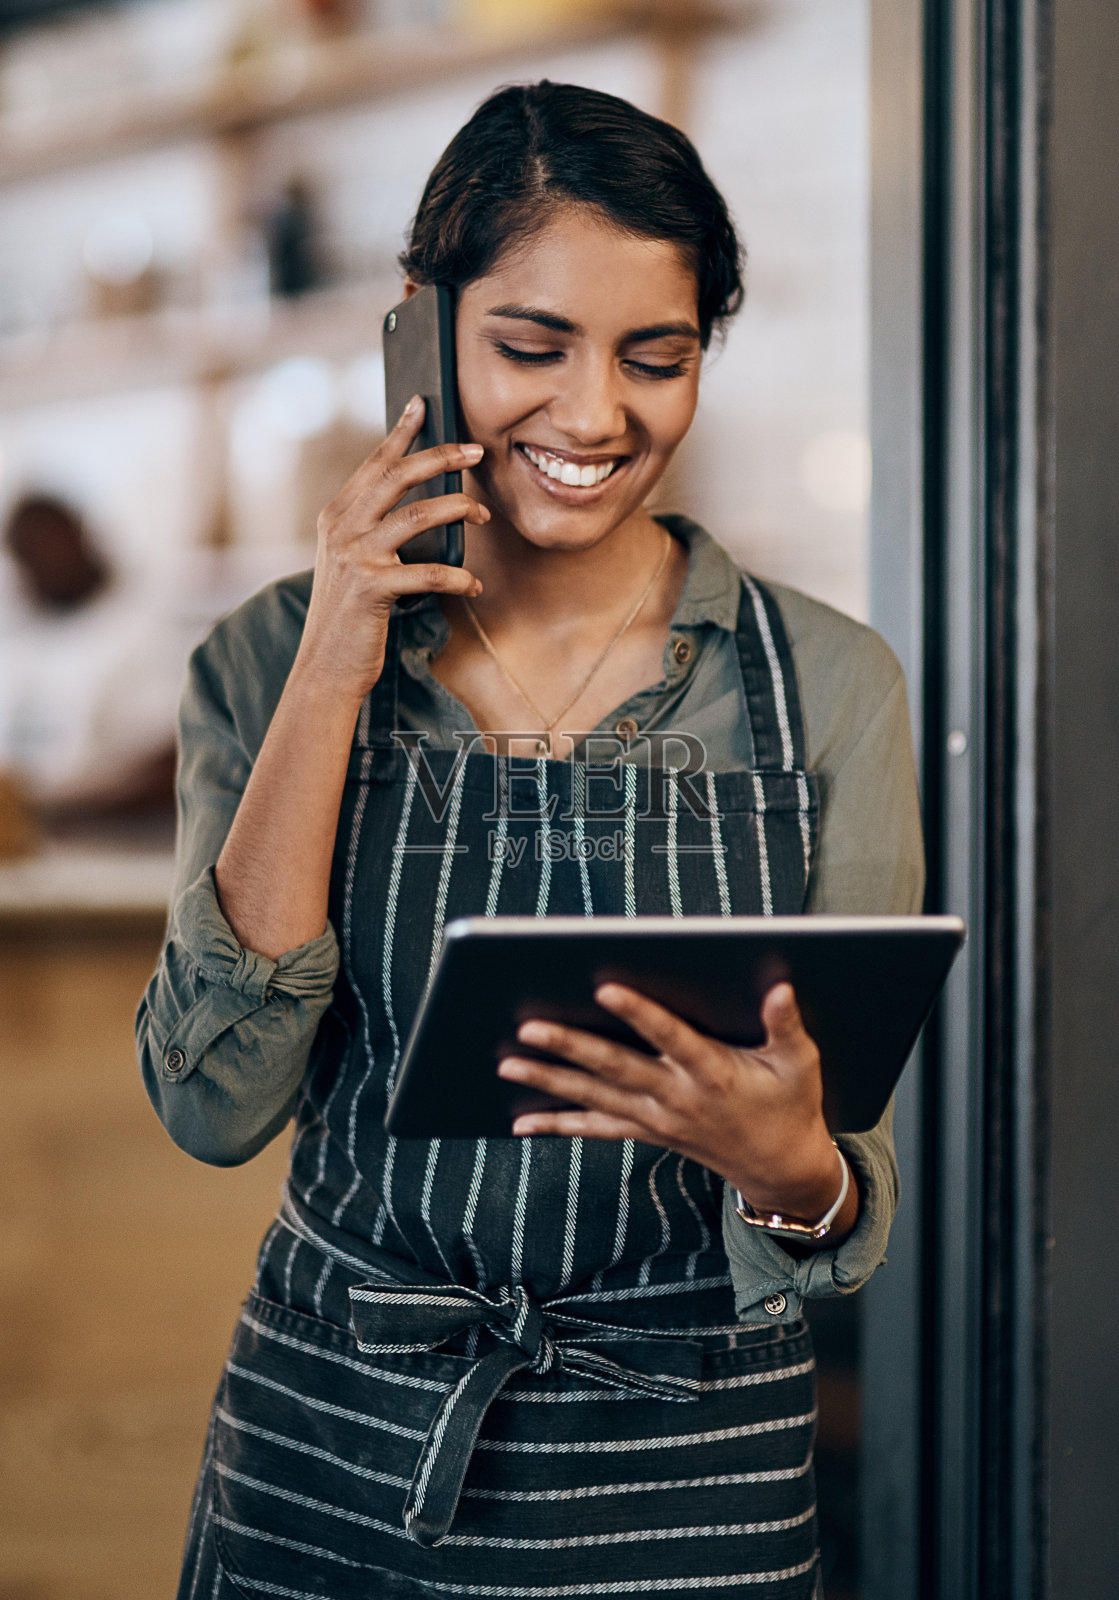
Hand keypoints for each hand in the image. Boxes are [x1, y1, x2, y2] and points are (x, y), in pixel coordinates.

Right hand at [294, 396, 490, 702]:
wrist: (325, 667)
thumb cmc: (349, 617)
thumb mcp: (351, 564)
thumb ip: (372, 531)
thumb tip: (421, 506)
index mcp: (335, 516)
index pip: (374, 463)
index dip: (400, 432)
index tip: (422, 404)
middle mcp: (340, 528)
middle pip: (397, 476)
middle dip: (440, 456)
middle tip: (476, 450)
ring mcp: (353, 556)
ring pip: (418, 515)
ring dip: (459, 509)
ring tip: (484, 516)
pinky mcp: (371, 588)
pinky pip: (429, 572)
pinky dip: (460, 577)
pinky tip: (474, 584)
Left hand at [497, 981, 849, 1227]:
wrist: (780, 1168)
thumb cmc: (791, 1104)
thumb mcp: (801, 1063)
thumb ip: (787, 1025)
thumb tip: (780, 987)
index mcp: (714, 1073)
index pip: (670, 1037)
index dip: (639, 1013)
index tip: (604, 988)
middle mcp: (678, 1097)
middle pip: (616, 1068)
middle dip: (570, 1046)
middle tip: (528, 1026)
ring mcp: (658, 1118)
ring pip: (595, 1097)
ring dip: (549, 1081)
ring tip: (506, 1065)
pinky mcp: (648, 1131)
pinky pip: (597, 1128)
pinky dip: (558, 1123)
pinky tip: (521, 1121)